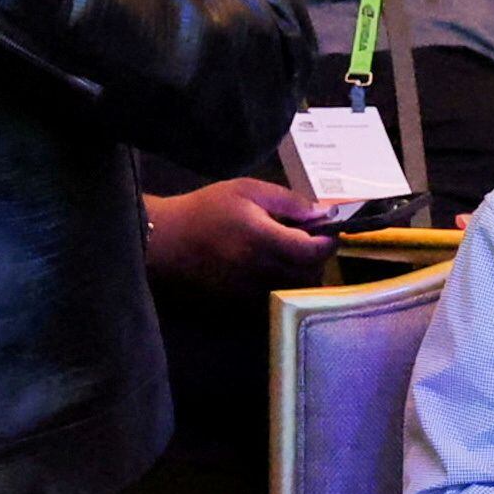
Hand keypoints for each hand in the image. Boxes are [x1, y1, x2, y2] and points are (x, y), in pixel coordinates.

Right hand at [143, 178, 342, 290]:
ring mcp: (250, 291)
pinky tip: (273, 273)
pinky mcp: (240, 304)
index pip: (314, 251)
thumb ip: (287, 200)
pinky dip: (283, 289)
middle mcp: (260, 270)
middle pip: (309, 276)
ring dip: (302, 276)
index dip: (328, 242)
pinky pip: (275, 301)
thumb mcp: (246, 190)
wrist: (165, 240)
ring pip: (294, 292)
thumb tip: (321, 214)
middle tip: (309, 243)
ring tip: (292, 258)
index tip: (327, 231)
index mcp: (264, 239)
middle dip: (317, 260)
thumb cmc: (206, 209)